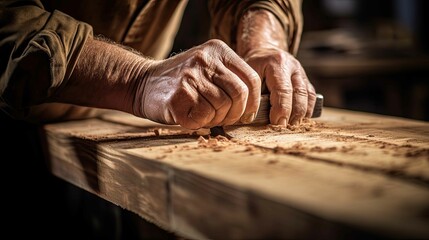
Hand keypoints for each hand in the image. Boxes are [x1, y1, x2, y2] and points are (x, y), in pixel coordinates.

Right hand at [133, 39, 260, 129]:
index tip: (246, 113)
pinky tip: (191, 116)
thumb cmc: (181, 81)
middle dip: (236, 113)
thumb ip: (229, 78)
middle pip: (240, 94)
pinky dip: (201, 123)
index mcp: (217, 50)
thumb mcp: (207, 67)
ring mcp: (191, 77)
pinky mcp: (179, 97)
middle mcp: (205, 60)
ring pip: (223, 107)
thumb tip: (253, 107)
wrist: (142, 83)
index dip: (253, 102)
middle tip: (225, 119)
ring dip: (217, 119)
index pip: (251, 79)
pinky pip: (204, 117)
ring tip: (204, 115)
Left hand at [243, 47, 315, 125]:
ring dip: (302, 114)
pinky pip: (311, 95)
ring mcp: (301, 72)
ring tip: (293, 127)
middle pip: (299, 93)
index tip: (276, 124)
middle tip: (285, 129)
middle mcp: (292, 66)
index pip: (282, 90)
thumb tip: (251, 117)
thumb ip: (252, 93)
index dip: (281, 109)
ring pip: (308, 95)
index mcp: (276, 63)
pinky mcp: (305, 79)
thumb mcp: (247, 74)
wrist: (264, 52)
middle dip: (293, 114)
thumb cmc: (252, 67)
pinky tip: (300, 120)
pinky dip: (307, 109)